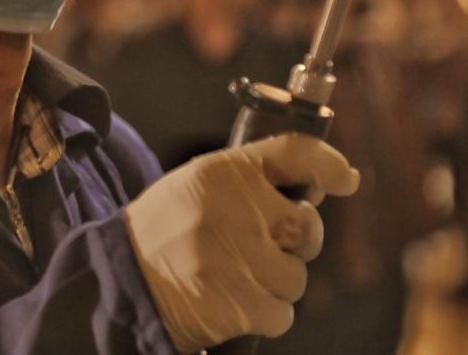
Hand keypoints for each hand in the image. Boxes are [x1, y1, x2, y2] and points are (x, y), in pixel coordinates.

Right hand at [123, 134, 358, 352]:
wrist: (121, 279)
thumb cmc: (169, 229)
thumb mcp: (201, 185)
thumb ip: (253, 180)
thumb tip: (331, 181)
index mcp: (224, 171)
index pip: (294, 152)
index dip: (328, 166)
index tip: (346, 180)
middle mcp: (234, 209)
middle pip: (306, 225)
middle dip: (298, 241)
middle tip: (267, 246)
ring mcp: (238, 258)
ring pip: (296, 276)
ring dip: (275, 283)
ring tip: (234, 275)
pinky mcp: (239, 304)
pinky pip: (282, 313)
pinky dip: (264, 314)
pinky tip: (232, 301)